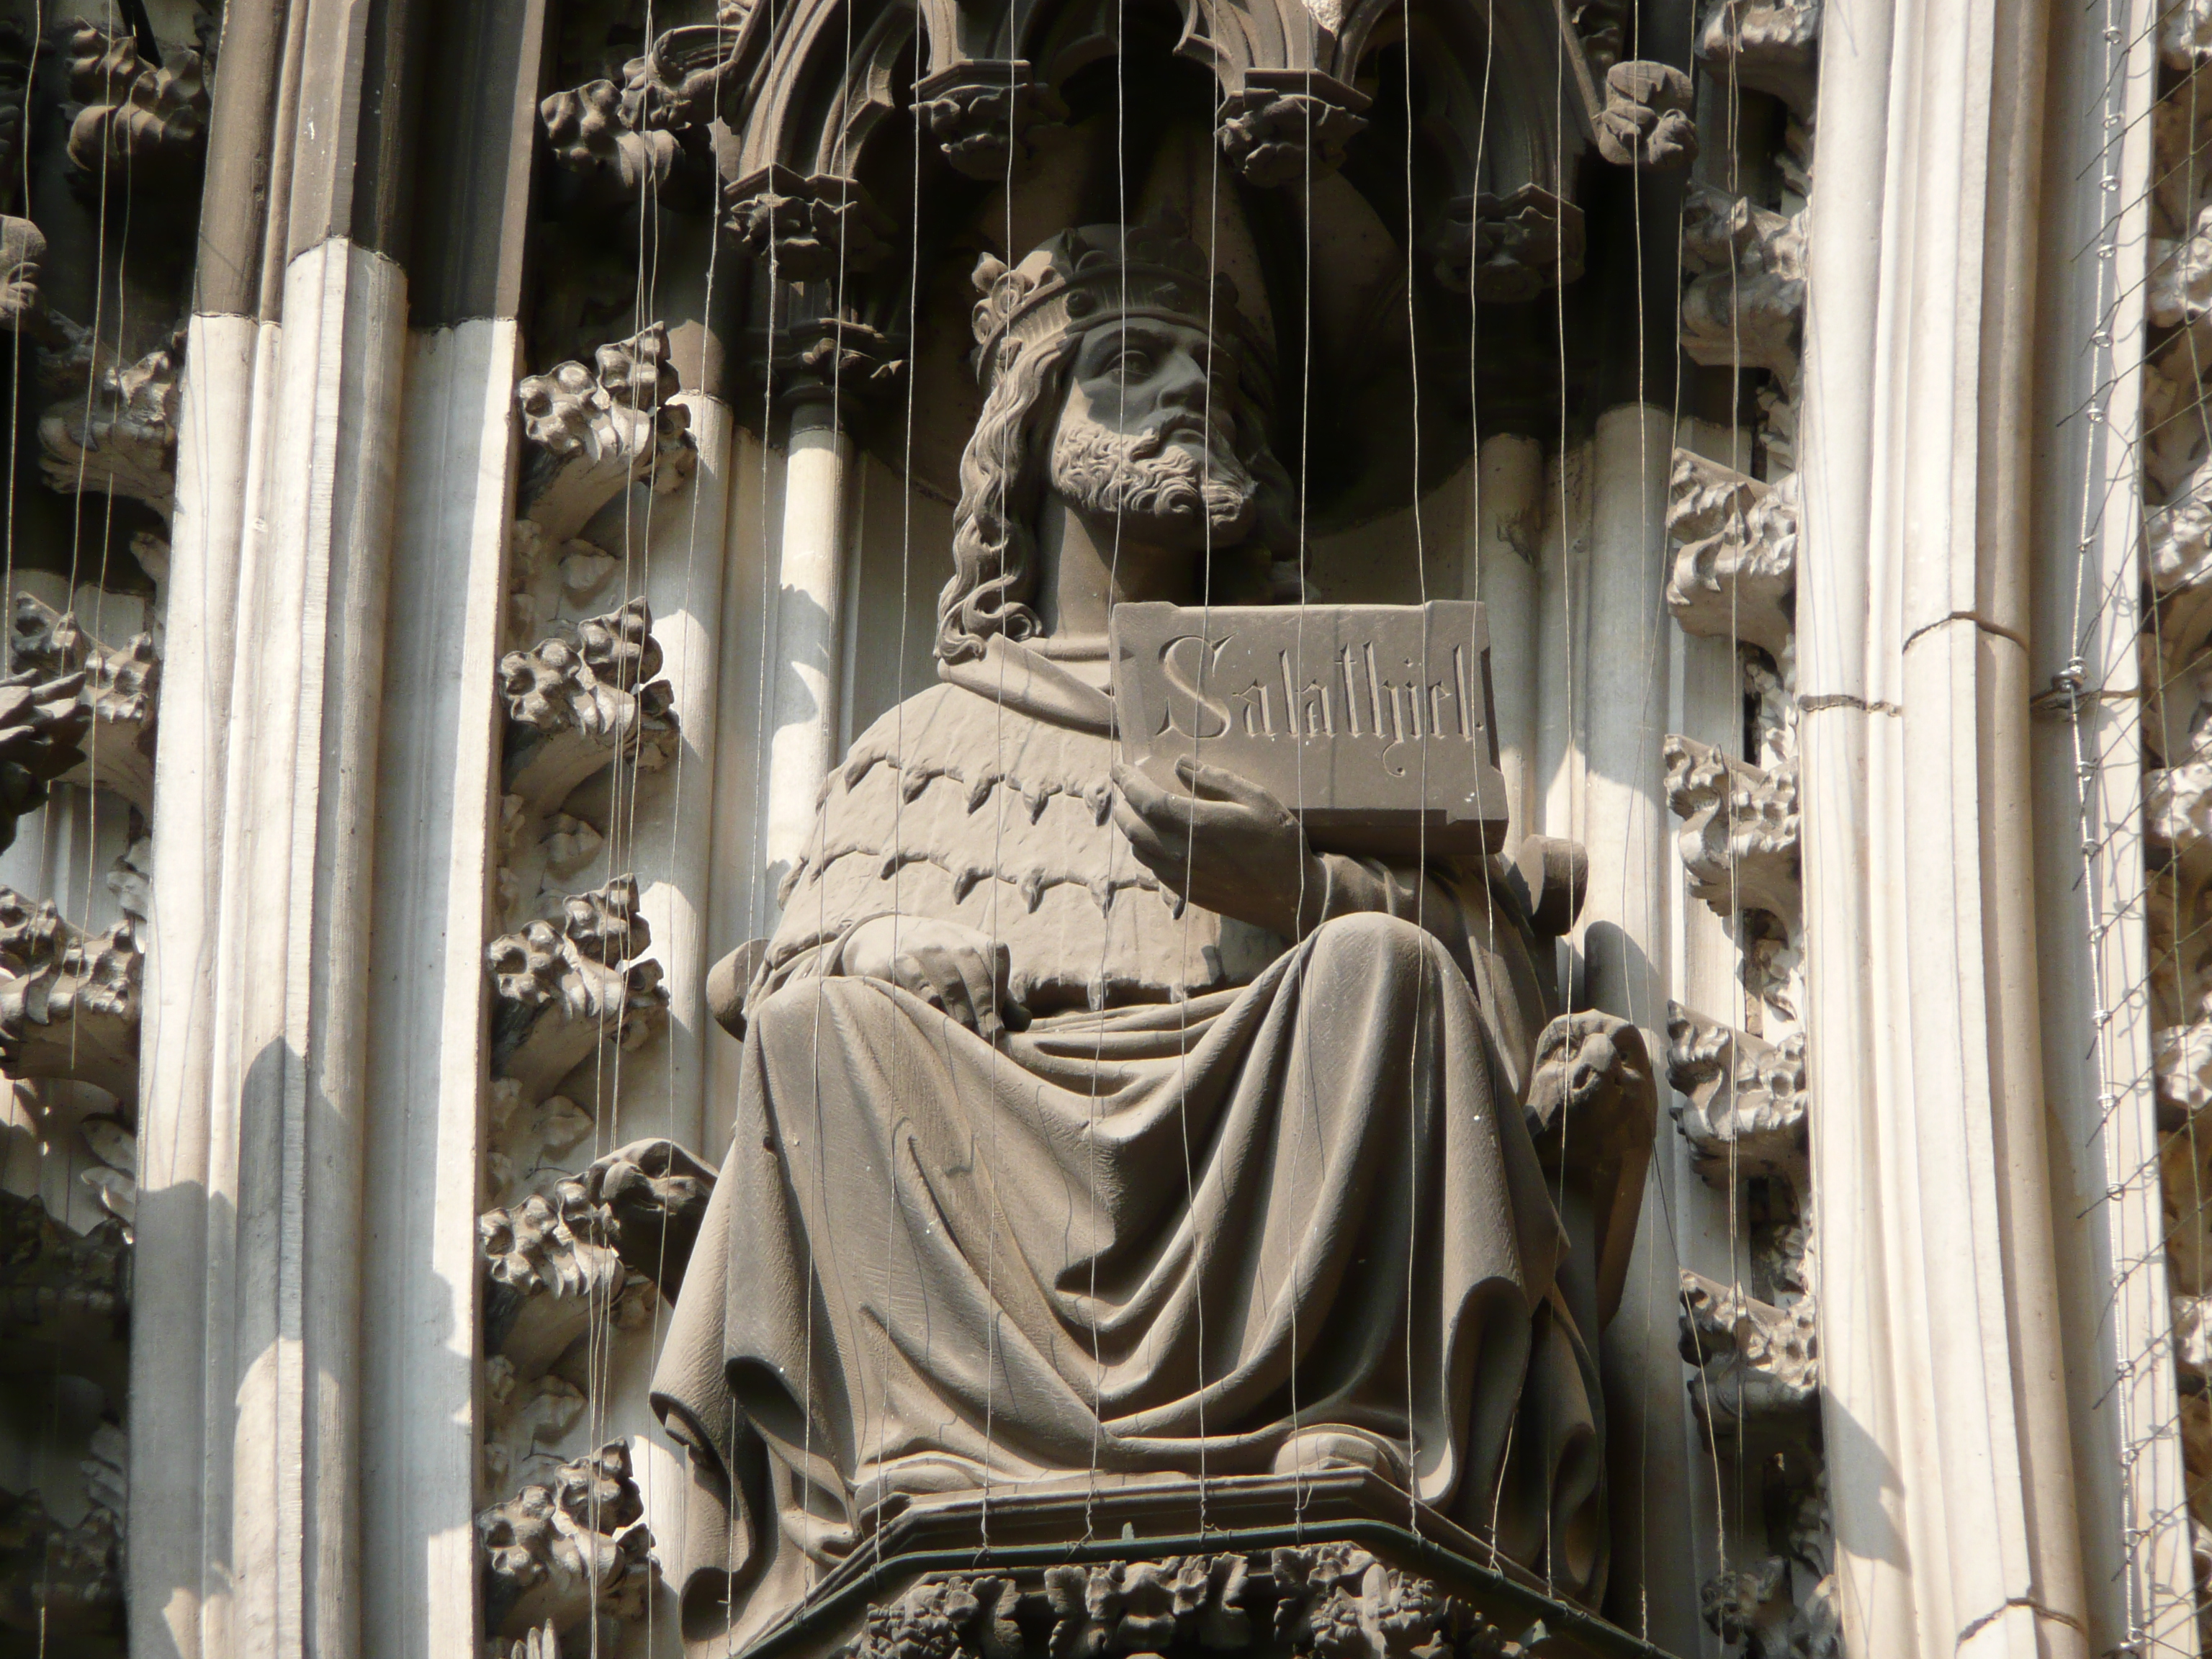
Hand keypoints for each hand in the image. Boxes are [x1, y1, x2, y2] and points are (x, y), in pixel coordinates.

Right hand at [836, 915, 1021, 1037]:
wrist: (880, 939)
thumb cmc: (935, 970)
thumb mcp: (967, 976)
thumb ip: (997, 999)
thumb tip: (1023, 1022)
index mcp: (970, 938)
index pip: (995, 952)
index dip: (1001, 986)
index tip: (999, 1023)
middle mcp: (947, 936)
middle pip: (972, 967)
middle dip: (983, 1005)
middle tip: (987, 1038)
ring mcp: (919, 944)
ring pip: (946, 975)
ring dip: (958, 1007)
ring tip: (963, 1034)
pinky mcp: (893, 958)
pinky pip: (912, 974)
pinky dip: (926, 994)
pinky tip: (933, 1013)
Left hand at [1110, 755, 1321, 935]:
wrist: (1293, 896)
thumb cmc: (1279, 842)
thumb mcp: (1256, 799)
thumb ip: (1216, 781)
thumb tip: (1181, 765)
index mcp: (1199, 825)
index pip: (1147, 801)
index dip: (1128, 783)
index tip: (1119, 768)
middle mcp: (1183, 852)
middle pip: (1134, 827)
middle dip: (1123, 804)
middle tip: (1123, 787)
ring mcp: (1182, 876)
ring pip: (1139, 850)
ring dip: (1131, 827)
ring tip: (1134, 810)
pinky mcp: (1187, 893)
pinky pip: (1153, 869)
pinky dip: (1144, 849)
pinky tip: (1154, 840)